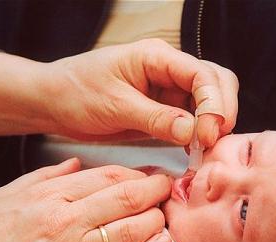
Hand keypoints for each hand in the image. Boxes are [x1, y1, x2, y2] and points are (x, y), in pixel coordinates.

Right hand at [0, 158, 170, 241]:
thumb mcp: (4, 196)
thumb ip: (44, 177)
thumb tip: (78, 163)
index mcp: (49, 197)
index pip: (106, 176)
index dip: (135, 173)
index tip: (149, 174)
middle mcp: (65, 222)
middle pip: (126, 197)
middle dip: (155, 189)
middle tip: (168, 187)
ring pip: (132, 229)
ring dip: (156, 219)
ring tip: (165, 214)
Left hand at [45, 39, 238, 146]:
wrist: (55, 102)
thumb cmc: (76, 93)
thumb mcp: (114, 106)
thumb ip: (155, 119)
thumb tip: (192, 132)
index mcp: (156, 57)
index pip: (202, 74)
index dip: (213, 104)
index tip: (207, 135)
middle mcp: (168, 69)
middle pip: (216, 82)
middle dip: (221, 112)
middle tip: (211, 143)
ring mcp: (168, 89)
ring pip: (209, 101)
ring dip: (213, 125)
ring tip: (204, 151)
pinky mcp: (165, 109)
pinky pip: (193, 119)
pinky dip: (199, 135)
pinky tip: (192, 151)